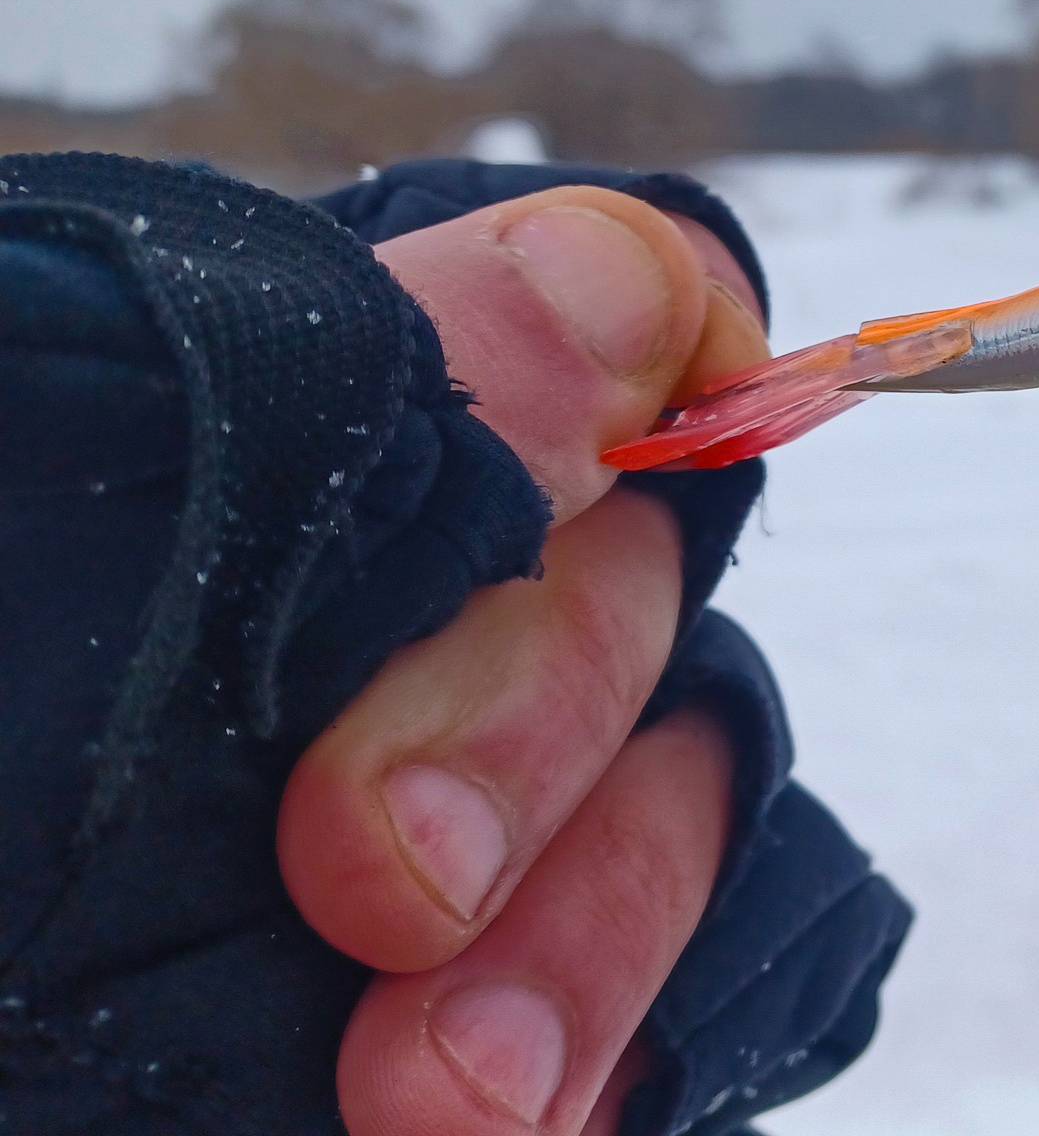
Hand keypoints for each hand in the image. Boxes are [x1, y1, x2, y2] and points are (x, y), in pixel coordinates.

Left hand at [273, 186, 772, 1134]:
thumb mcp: (72, 497)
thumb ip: (345, 382)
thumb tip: (643, 280)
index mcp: (306, 452)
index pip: (587, 344)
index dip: (632, 386)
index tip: (556, 490)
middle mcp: (398, 611)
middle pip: (641, 596)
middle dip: (541, 730)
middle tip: (372, 879)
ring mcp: (452, 825)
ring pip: (673, 817)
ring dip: (591, 943)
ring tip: (431, 1093)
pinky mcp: (485, 1009)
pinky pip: (649, 1010)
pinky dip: (603, 1057)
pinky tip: (500, 1122)